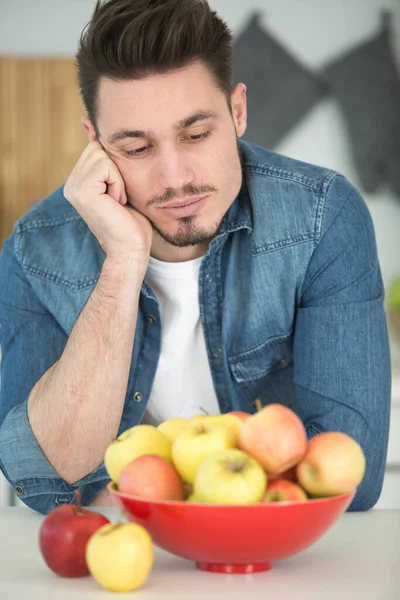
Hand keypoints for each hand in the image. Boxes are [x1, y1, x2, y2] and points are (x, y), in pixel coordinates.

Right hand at [64, 141, 151, 261]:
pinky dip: (118, 183)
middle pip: (98, 148)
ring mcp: (73, 187)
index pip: (96, 148)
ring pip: (102, 154)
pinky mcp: (81, 191)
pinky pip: (105, 166)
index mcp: (77, 181)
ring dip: (118, 177)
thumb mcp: (120, 182)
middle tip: (118, 198)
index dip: (115, 166)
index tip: (117, 194)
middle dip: (116, 170)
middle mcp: (70, 184)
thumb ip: (107, 158)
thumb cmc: (131, 220)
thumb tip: (89, 123)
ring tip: (117, 201)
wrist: (131, 249)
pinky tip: (116, 203)